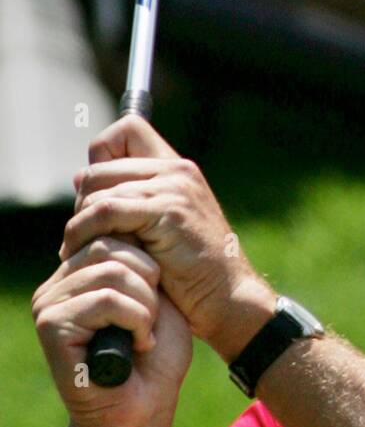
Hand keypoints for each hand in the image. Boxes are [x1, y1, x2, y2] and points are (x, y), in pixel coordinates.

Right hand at [33, 236, 190, 426]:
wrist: (145, 406)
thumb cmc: (155, 354)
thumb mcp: (156, 294)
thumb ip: (140, 259)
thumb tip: (129, 217)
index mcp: (80, 271)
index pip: (110, 229)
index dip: (146, 257)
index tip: (159, 293)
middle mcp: (58, 284)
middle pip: (110, 243)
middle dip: (148, 278)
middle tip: (154, 316)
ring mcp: (50, 304)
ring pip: (111, 270)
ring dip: (145, 303)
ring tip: (146, 332)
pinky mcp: (51, 327)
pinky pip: (106, 300)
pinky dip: (136, 319)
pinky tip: (137, 344)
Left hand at [60, 116, 275, 359]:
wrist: (227, 297)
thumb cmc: (192, 272)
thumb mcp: (159, 227)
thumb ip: (128, 201)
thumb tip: (79, 180)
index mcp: (178, 168)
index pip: (128, 130)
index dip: (103, 155)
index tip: (95, 193)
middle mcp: (177, 170)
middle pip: (100, 165)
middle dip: (82, 200)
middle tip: (80, 234)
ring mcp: (174, 188)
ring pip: (98, 189)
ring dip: (78, 223)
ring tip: (75, 249)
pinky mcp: (167, 212)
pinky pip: (105, 211)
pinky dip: (84, 232)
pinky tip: (82, 253)